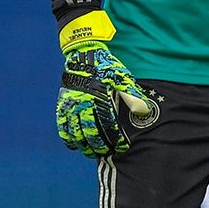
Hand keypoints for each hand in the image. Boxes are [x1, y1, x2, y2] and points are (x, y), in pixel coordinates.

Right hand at [56, 41, 150, 157]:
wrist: (83, 54)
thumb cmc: (106, 66)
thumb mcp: (122, 77)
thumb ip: (132, 95)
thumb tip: (146, 110)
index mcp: (100, 98)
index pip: (108, 125)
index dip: (116, 138)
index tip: (122, 146)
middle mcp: (84, 104)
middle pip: (91, 133)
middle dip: (100, 146)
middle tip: (107, 152)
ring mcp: (71, 106)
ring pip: (76, 133)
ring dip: (84, 146)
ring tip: (92, 153)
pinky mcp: (62, 105)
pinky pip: (62, 127)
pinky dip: (68, 138)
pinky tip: (75, 145)